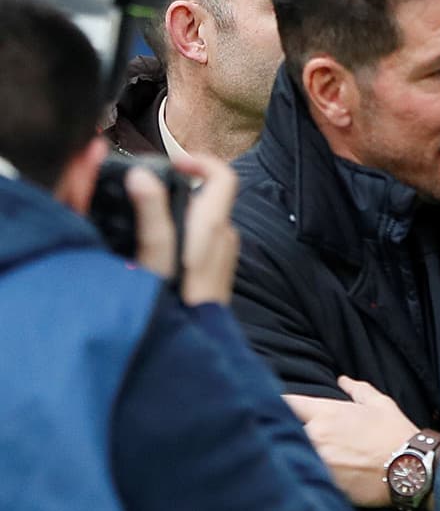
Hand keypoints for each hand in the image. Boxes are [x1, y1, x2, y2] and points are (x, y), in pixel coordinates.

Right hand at [125, 152, 238, 304]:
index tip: (172, 164)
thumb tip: (142, 175)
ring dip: (177, 218)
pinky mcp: (218, 272)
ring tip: (146, 230)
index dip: (200, 162)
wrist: (197, 348)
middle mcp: (226, 237)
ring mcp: (225, 256)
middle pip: (207, 198)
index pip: (224, 176)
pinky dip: (182, 239)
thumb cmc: (177, 305)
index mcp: (215, 226)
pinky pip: (201, 243)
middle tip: (145, 199)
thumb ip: (152, 215)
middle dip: (177, 193)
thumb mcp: (157, 256)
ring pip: (202, 222)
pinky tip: (159, 257)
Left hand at [283, 376, 419, 506]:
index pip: (286, 403)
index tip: (280, 409)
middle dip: (287, 433)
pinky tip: (312, 479)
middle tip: (291, 438)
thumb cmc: (395, 433)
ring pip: (292, 456)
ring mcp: (317, 461)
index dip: (280, 405)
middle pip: (283, 431)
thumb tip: (343, 380)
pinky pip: (305, 477)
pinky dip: (306, 476)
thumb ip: (358, 389)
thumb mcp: (381, 404)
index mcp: (326, 412)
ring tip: (298, 460)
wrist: (410, 469)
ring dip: (295, 456)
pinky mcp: (322, 483)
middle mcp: (316, 435)